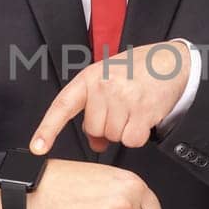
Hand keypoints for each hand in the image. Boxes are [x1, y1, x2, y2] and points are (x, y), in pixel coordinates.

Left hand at [30, 40, 190, 154]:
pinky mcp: (143, 110)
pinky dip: (139, 135)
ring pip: (113, 136)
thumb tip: (95, 144)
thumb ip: (95, 109)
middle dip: (107, 126)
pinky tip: (144, 117)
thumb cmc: (137, 70)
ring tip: (135, 108)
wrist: (170, 61)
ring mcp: (123, 98)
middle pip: (94, 129)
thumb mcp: (109, 82)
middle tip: (122, 108)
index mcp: (89, 77)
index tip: (37, 147)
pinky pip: (132, 140)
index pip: (63, 105)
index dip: (48, 128)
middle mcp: (104, 86)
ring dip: (124, 130)